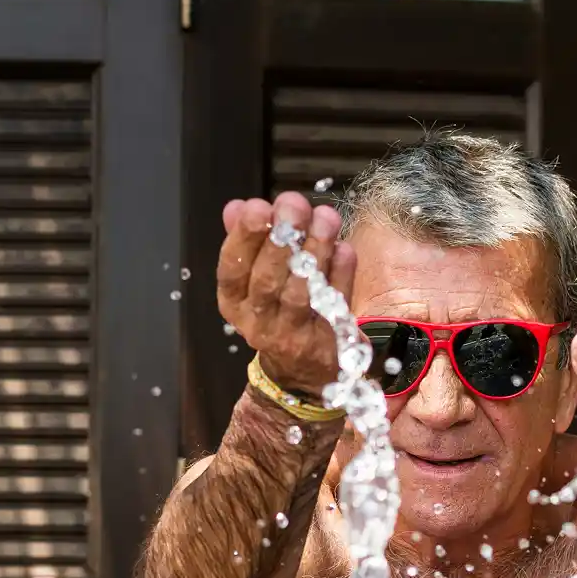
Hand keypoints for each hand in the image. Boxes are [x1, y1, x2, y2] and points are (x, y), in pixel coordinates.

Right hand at [218, 191, 355, 395]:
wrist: (302, 372)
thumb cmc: (278, 311)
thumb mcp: (254, 279)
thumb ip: (247, 242)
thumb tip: (236, 207)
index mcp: (235, 304)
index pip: (232, 271)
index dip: (243, 239)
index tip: (257, 207)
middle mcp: (258, 322)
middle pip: (266, 281)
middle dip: (281, 239)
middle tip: (294, 205)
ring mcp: (292, 335)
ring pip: (301, 293)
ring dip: (315, 252)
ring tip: (325, 217)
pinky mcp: (326, 340)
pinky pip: (333, 305)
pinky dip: (340, 275)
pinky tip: (344, 247)